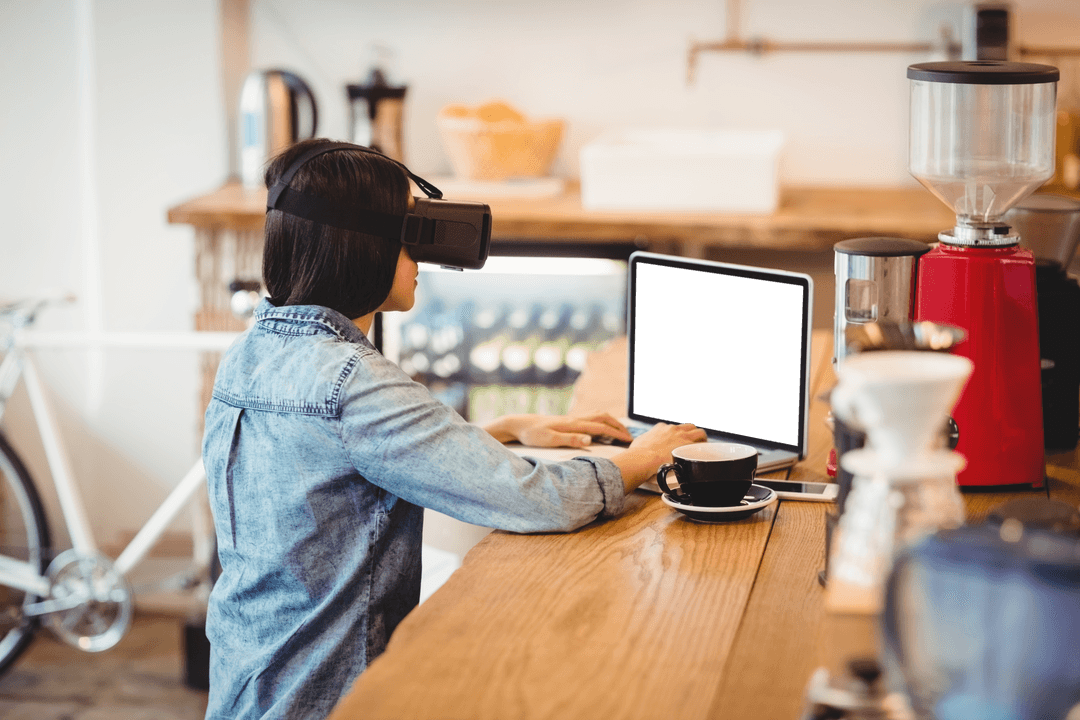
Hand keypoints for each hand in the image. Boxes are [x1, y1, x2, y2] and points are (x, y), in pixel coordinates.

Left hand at [484, 413, 633, 448]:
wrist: (520, 425)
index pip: (601, 427)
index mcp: (573, 424)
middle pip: (604, 417)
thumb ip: (570, 439)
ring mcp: (572, 418)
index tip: (630, 441)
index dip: (617, 434)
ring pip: (598, 415)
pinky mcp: (568, 421)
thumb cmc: (533, 434)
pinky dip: (602, 422)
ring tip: (621, 432)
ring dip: (612, 422)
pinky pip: (591, 418)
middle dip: (619, 426)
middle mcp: (575, 419)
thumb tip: (590, 438)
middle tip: (630, 437)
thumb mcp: (550, 439)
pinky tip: (602, 429)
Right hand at [611, 423, 707, 491]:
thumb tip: (642, 446)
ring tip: (702, 448)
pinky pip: (701, 442)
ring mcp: (681, 435)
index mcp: (661, 428)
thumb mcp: (640, 443)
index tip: (678, 443)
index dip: (678, 435)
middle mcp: (672, 429)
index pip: (674, 428)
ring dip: (701, 438)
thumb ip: (645, 442)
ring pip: (698, 431)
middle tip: (694, 444)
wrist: (643, 458)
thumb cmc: (638, 454)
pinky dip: (704, 447)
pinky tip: (705, 453)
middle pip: (689, 427)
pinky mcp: (687, 444)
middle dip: (693, 434)